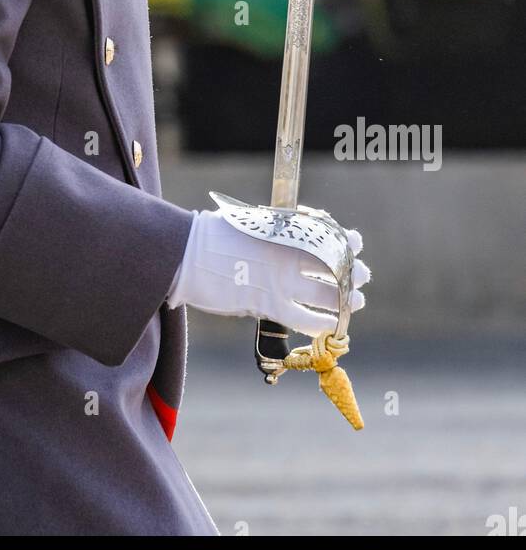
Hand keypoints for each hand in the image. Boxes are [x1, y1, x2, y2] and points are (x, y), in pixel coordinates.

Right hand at [167, 206, 370, 337]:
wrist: (188, 253)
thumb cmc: (212, 235)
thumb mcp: (248, 223)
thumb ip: (272, 231)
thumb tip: (290, 236)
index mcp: (283, 230)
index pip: (326, 235)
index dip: (344, 241)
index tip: (355, 242)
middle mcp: (287, 253)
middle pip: (332, 263)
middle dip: (352, 272)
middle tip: (361, 276)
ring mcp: (280, 278)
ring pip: (327, 292)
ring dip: (345, 299)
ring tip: (355, 302)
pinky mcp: (269, 302)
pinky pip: (305, 318)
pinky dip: (323, 323)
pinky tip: (332, 326)